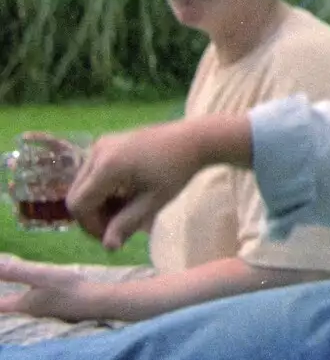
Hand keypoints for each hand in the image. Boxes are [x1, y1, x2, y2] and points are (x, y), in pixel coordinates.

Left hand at [0, 258, 105, 322]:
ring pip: (28, 303)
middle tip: (4, 280)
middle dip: (4, 297)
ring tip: (24, 281)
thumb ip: (16, 271)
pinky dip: (37, 293)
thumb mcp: (41, 275)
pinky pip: (42, 300)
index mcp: (24, 304)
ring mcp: (47, 310)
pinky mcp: (60, 307)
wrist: (97, 301)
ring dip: (21, 294)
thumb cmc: (68, 288)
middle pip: (12, 304)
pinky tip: (47, 286)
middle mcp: (32, 311)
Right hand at [69, 122, 207, 249]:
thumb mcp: (153, 202)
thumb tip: (108, 248)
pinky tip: (123, 194)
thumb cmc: (177, 171)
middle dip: (92, 216)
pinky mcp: (105, 143)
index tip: (113, 234)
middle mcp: (97, 151)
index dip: (91, 225)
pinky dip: (101, 189)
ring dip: (97, 203)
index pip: (79, 204)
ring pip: (81, 186)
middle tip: (118, 225)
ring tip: (125, 210)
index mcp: (107, 165)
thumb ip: (127, 224)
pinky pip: (90, 174)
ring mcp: (100, 144)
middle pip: (76, 195)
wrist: (193, 140)